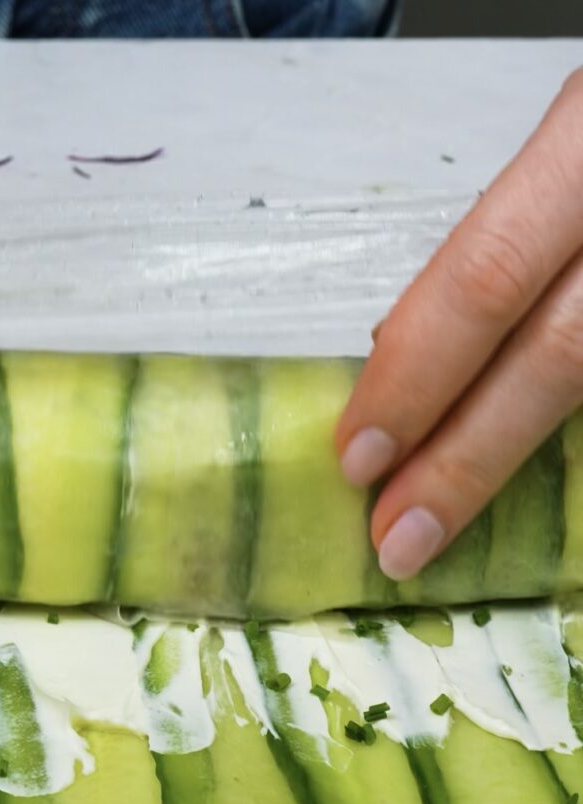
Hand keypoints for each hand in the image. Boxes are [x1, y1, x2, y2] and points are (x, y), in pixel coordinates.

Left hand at [335, 68, 582, 581]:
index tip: (355, 457)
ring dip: (512, 463)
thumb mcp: (555, 153)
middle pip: (557, 355)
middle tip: (395, 537)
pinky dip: (569, 443)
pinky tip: (524, 477)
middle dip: (465, 458)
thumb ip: (495, 243)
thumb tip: (391, 349)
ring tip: (443, 523)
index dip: (416, 376)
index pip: (485, 278)